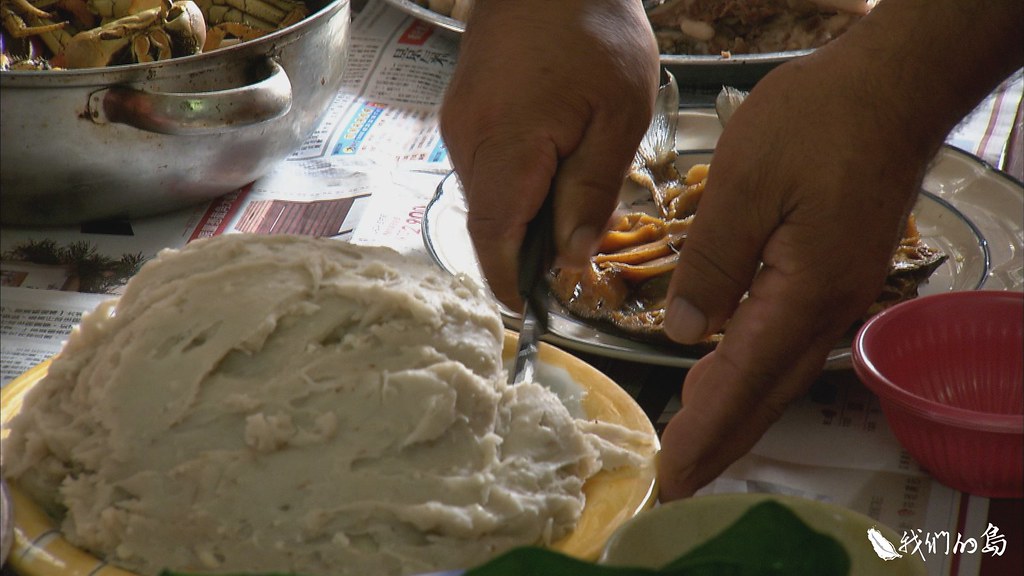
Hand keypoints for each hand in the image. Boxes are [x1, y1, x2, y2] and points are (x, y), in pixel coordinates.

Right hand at [439, 0, 659, 308]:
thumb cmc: (593, 32)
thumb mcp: (617, 117)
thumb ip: (591, 192)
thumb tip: (570, 256)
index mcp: (507, 146)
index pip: (493, 236)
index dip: (509, 281)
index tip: (530, 311)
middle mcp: (468, 140)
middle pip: (489, 221)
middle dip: (526, 249)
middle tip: (575, 253)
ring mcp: (459, 124)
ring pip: (488, 196)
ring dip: (524, 214)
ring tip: (573, 199)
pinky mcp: (463, 113)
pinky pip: (486, 167)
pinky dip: (516, 185)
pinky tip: (553, 166)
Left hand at [656, 0, 1022, 500]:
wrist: (889, 89)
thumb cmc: (818, 124)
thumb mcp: (744, 185)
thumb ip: (712, 264)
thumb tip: (688, 332)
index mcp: (803, 293)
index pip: (742, 380)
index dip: (703, 429)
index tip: (672, 472)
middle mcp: (827, 308)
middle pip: (767, 393)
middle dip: (720, 440)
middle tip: (679, 480)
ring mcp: (837, 294)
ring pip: (780, 373)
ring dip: (737, 412)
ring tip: (696, 443)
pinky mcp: (836, 275)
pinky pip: (789, 344)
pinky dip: (755, 374)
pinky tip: (730, 374)